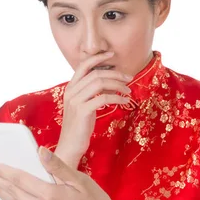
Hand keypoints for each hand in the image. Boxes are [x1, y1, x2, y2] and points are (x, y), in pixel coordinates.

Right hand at [56, 52, 132, 167]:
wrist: (70, 145)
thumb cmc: (80, 126)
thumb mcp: (84, 105)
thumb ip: (91, 92)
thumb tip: (109, 81)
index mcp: (70, 88)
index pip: (83, 65)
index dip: (98, 58)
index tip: (111, 54)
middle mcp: (71, 91)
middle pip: (96, 74)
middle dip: (115, 73)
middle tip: (129, 78)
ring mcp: (76, 101)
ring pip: (100, 83)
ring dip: (118, 85)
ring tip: (128, 90)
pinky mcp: (83, 111)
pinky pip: (103, 98)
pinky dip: (117, 97)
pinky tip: (125, 101)